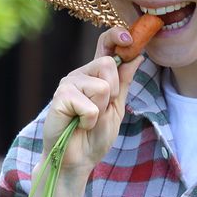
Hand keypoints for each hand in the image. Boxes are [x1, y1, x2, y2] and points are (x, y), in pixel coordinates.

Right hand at [41, 26, 144, 174]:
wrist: (78, 160)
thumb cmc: (94, 136)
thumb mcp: (116, 108)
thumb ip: (124, 83)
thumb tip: (137, 56)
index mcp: (94, 75)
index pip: (104, 44)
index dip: (117, 36)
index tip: (129, 38)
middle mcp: (79, 74)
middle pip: (107, 63)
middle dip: (113, 91)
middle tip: (101, 110)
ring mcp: (68, 84)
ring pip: (101, 86)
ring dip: (100, 110)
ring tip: (87, 120)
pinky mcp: (60, 98)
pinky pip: (89, 105)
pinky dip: (89, 121)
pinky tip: (78, 125)